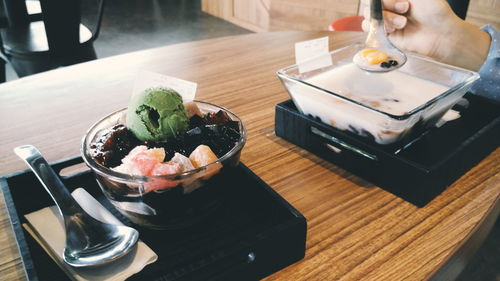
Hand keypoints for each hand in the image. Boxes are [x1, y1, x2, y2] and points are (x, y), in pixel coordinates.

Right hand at [362, 0, 490, 69]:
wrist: (441, 35)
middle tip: (404, 8)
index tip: (400, 0)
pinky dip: (380, 28)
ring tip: (402, 23)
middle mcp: (391, 7)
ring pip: (370, 16)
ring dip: (385, 18)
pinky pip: (371, 29)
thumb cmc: (435, 12)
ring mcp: (387, 21)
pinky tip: (394, 30)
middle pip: (372, 4)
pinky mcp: (385, 35)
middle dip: (387, 5)